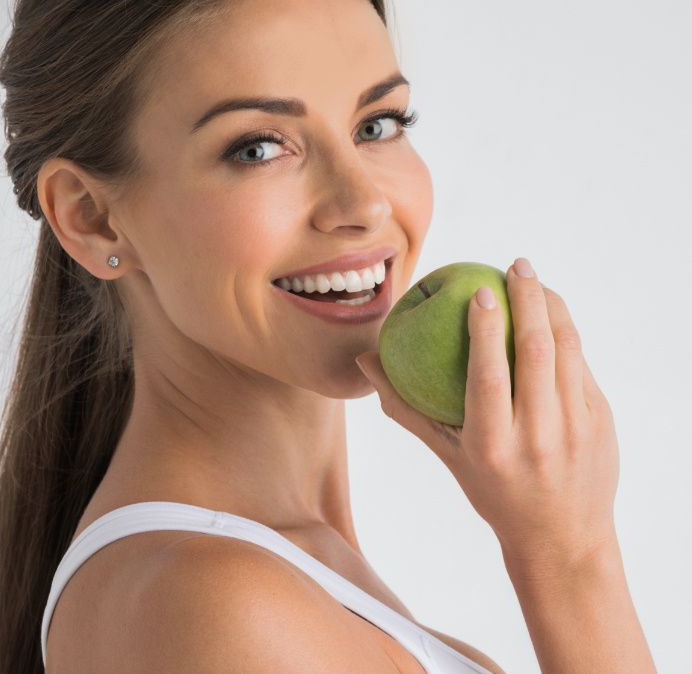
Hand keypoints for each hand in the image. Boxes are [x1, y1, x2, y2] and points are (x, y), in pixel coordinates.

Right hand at [356, 258, 619, 572]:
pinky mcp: (603, 424)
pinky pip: (584, 368)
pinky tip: (555, 318)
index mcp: (493, 445)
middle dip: (529, 298)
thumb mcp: (448, 456)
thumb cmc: (493, 492)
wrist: (562, 536)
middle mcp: (538, 435)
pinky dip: (568, 335)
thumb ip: (407, 407)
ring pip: (569, 351)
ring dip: (554, 308)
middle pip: (536, 350)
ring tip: (537, 281)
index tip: (482, 289)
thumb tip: (366, 363)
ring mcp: (578, 429)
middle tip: (517, 265)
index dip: (486, 327)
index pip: (490, 373)